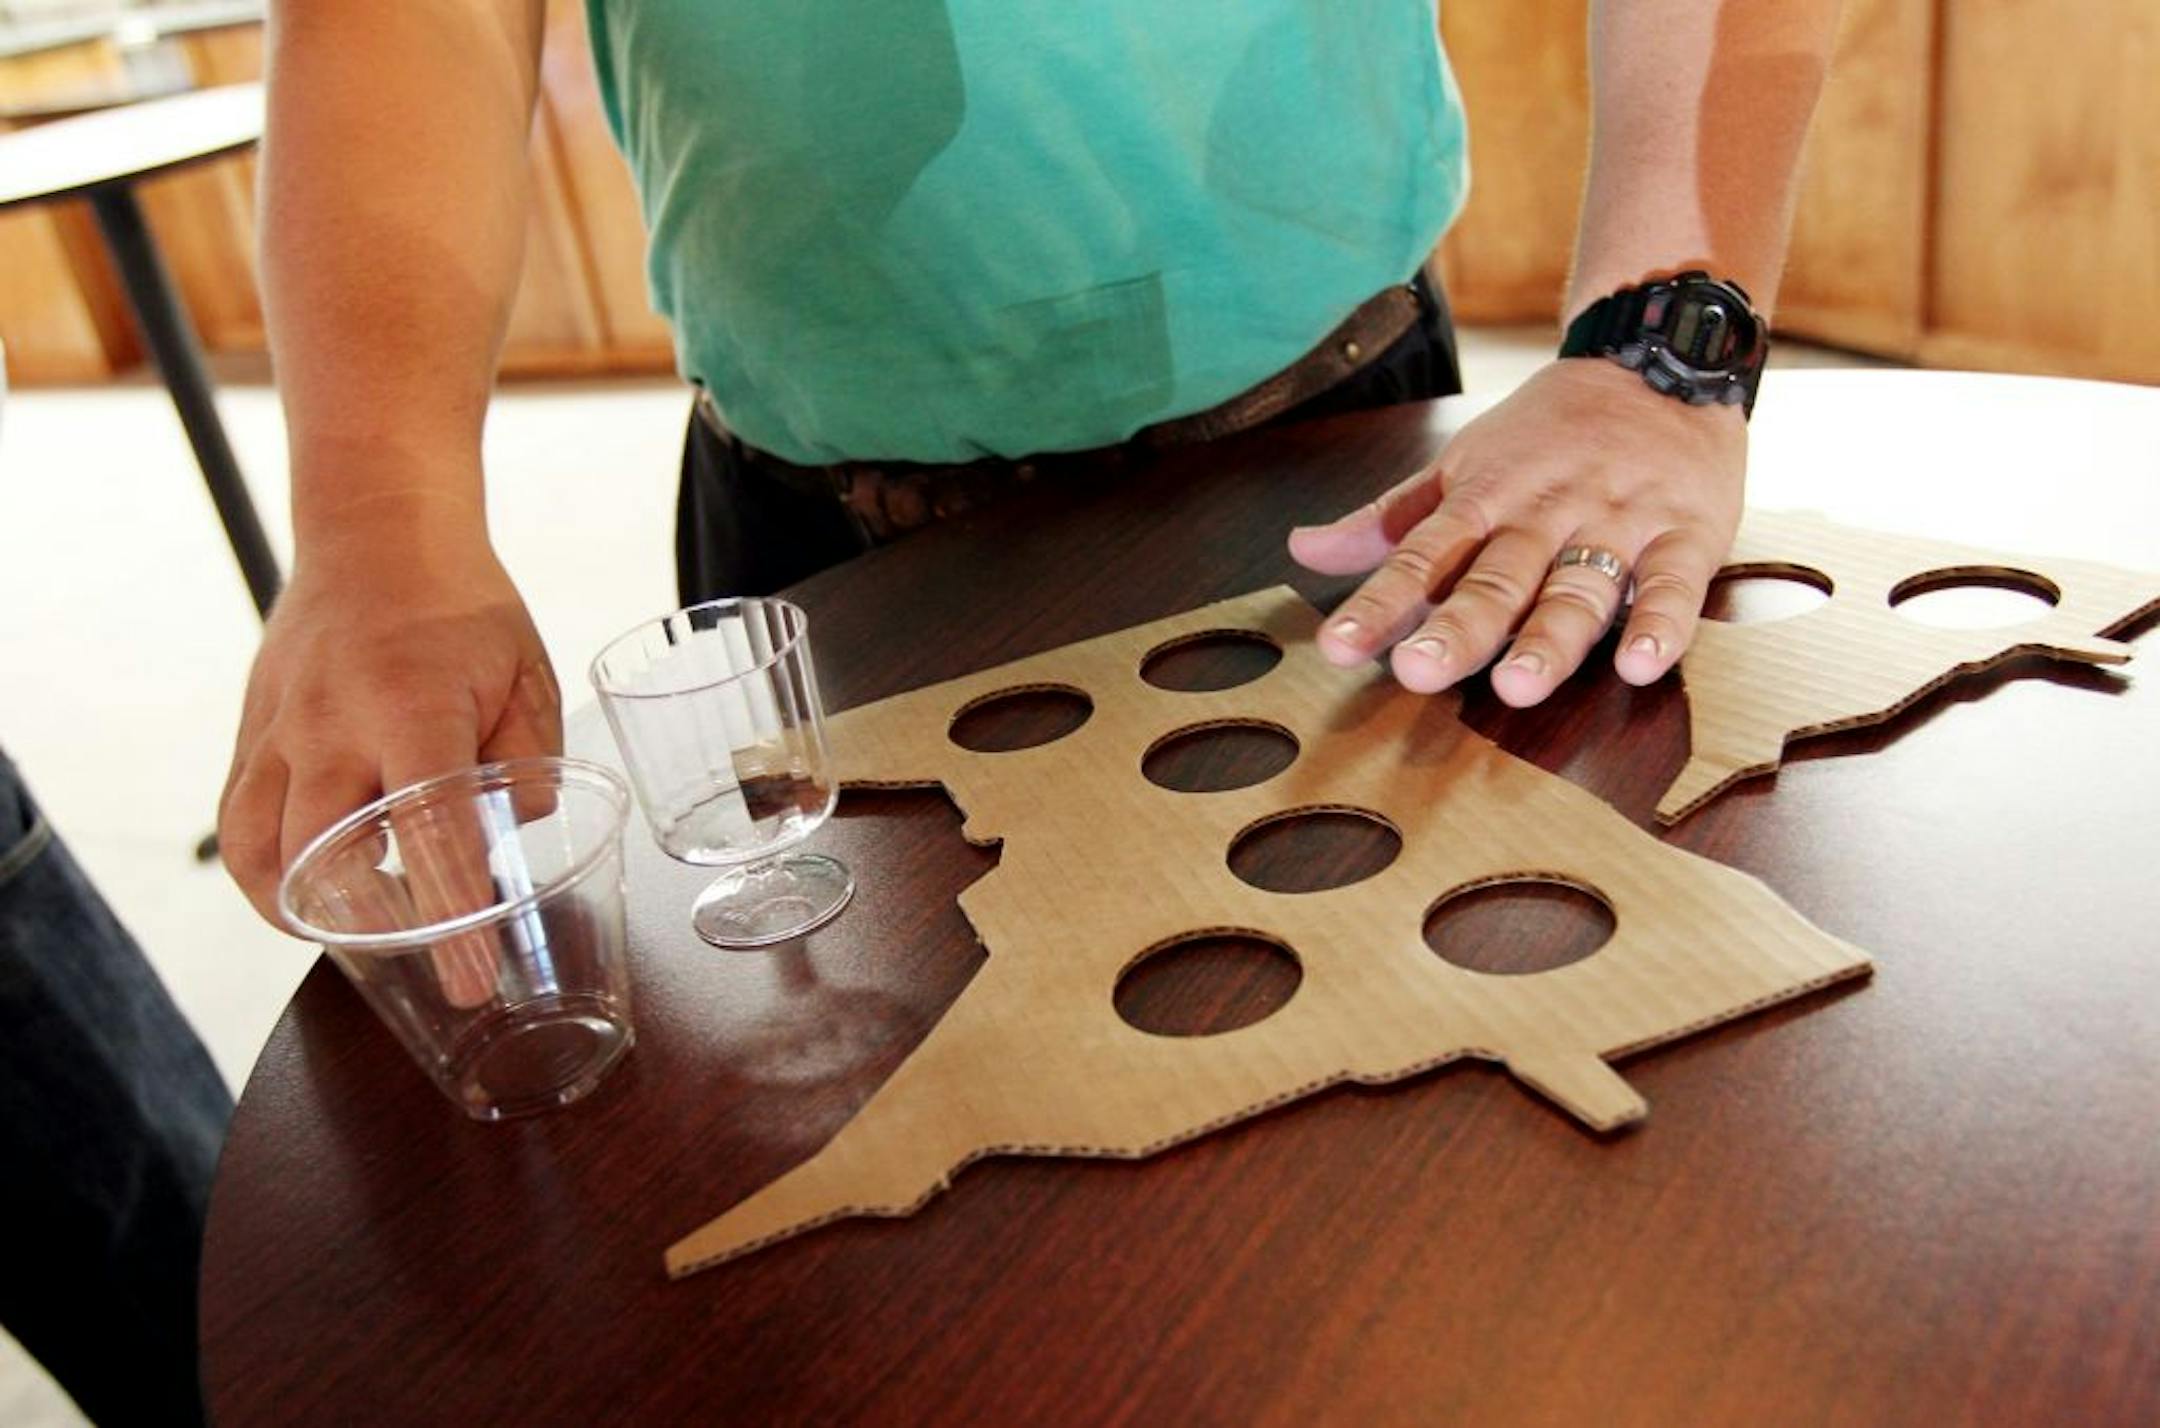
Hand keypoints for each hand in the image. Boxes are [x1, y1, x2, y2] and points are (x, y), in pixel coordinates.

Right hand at [218, 503, 560, 925]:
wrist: (376, 529)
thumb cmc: (464, 606)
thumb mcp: (528, 678)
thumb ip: (527, 767)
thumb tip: (511, 843)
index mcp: (411, 707)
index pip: (430, 835)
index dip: (451, 916)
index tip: (468, 979)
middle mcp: (330, 725)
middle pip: (323, 859)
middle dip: (366, 930)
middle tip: (416, 964)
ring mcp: (278, 731)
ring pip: (259, 853)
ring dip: (301, 912)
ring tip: (355, 935)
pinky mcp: (251, 734)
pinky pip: (241, 823)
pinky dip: (269, 873)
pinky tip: (312, 890)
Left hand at [1288, 358, 1745, 705]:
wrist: (1659, 362)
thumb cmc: (1549, 433)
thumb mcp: (1462, 465)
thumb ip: (1389, 520)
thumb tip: (1304, 549)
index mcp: (1484, 498)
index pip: (1422, 554)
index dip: (1379, 601)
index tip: (1338, 646)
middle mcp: (1545, 512)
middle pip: (1498, 575)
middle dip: (1459, 626)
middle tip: (1420, 672)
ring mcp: (1617, 522)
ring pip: (1579, 585)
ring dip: (1550, 637)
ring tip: (1519, 685)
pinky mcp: (1685, 534)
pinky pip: (1675, 586)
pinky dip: (1661, 624)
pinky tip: (1639, 664)